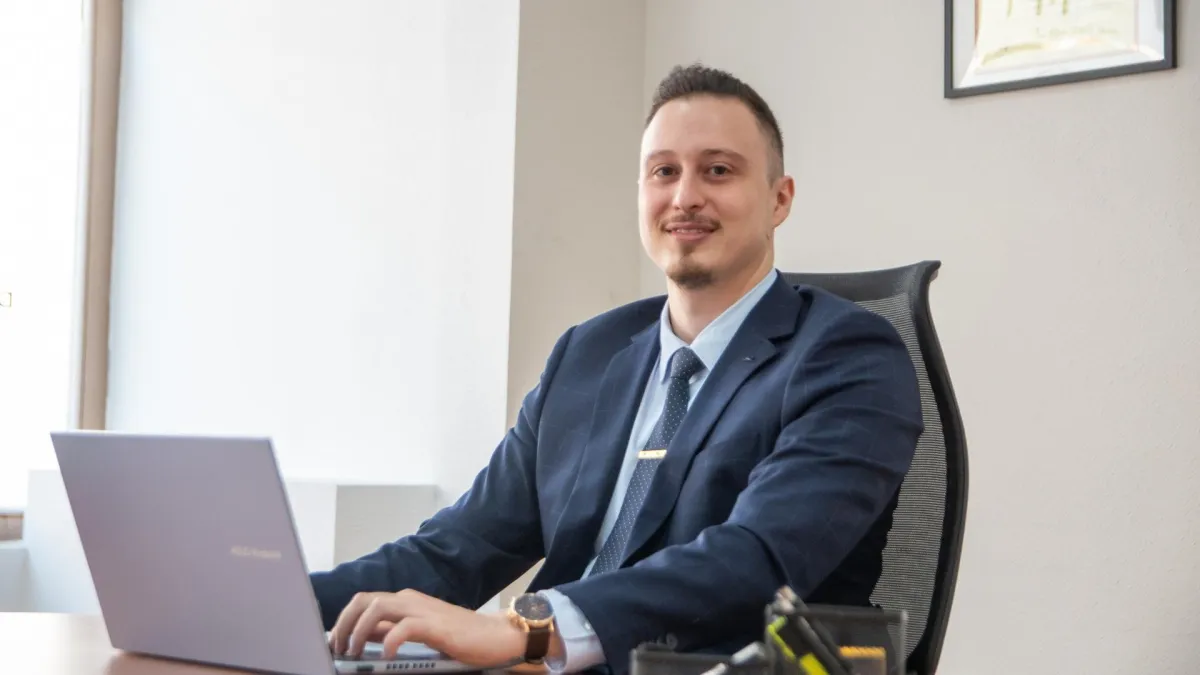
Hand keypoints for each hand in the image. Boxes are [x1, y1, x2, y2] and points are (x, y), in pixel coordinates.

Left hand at [328, 590, 527, 666]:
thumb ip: (392, 631)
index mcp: (404, 602)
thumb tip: (364, 638)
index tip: (333, 643)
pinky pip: (404, 627)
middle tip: (337, 649)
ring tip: (355, 652)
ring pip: (377, 608)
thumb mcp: (419, 633)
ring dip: (359, 630)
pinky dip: (390, 640)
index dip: (342, 620)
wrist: (495, 636)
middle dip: (343, 623)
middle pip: (363, 600)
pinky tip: (387, 654)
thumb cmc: (459, 637)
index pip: (363, 602)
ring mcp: (422, 610)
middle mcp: (409, 600)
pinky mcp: (435, 625)